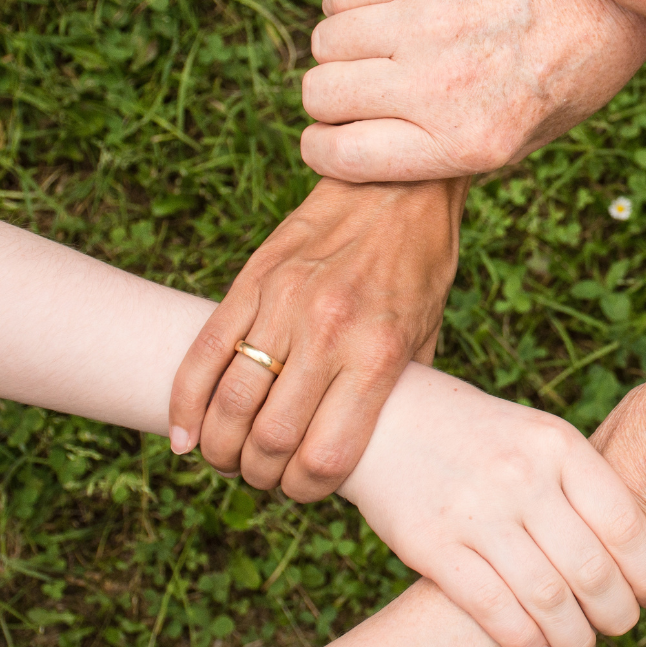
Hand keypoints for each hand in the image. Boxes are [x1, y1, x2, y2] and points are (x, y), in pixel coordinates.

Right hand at [169, 178, 465, 501]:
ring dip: (221, 447)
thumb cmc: (421, 267)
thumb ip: (399, 391)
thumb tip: (376, 448)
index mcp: (378, 354)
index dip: (307, 490)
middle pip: (270, 439)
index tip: (305, 490)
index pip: (326, 455)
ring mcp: (284, 304)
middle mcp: (328, 332)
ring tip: (228, 457)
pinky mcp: (252, 280)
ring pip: (229, 402)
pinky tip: (185, 434)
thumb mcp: (428, 334)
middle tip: (264, 476)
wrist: (397, 186)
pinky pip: (204, 353)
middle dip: (260, 475)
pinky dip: (185, 403)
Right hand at [300, 0, 645, 181]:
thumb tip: (364, 154)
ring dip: (341, 50)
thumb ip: (442, 154)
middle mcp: (442, 86)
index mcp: (465, 144)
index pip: (340, 155)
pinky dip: (348, 4)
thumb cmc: (563, 79)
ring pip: (326, 41)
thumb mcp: (518, 144)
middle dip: (330, 100)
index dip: (323, 149)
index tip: (330, 139)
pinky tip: (382, 10)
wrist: (609, 0)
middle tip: (361, 91)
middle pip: (322, 95)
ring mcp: (431, 21)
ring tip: (377, 49)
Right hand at [339, 362, 645, 646]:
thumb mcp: (537, 436)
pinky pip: (494, 609)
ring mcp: (476, 512)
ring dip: (574, 635)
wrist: (387, 417)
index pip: (623, 523)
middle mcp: (522, 476)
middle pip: (591, 569)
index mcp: (557, 444)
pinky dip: (525, 639)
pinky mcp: (433, 545)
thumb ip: (580, 484)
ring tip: (581, 640)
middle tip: (621, 624)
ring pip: (548, 599)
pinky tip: (536, 644)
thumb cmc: (480, 435)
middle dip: (617, 611)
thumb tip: (635, 553)